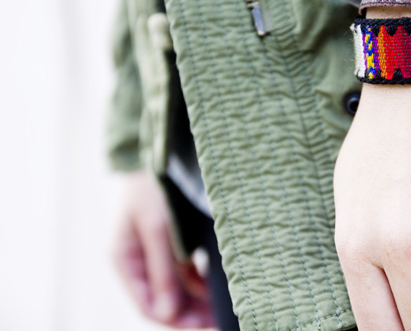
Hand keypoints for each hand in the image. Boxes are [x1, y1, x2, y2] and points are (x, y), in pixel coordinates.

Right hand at [112, 170, 216, 328]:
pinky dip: (202, 282)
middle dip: (190, 314)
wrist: (162, 157)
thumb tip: (166, 314)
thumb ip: (162, 271)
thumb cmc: (153, 190)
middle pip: (165, 300)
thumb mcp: (158, 229)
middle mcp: (141, 263)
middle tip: (219, 322)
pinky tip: (220, 288)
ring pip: (179, 289)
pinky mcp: (174, 246)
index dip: (173, 320)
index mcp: (126, 261)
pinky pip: (188, 273)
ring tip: (225, 310)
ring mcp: (158, 255)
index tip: (201, 326)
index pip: (147, 305)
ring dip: (199, 301)